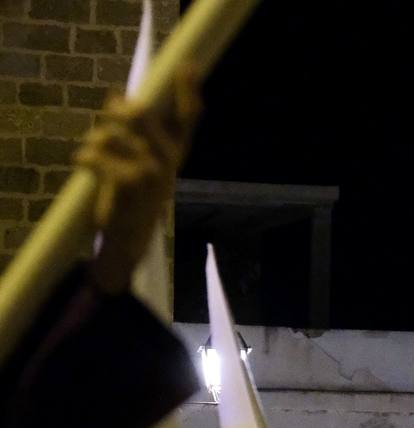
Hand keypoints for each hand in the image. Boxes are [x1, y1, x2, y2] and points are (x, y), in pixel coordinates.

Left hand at [78, 66, 200, 294]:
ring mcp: (150, 171)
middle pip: (140, 113)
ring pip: (108, 133)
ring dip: (94, 140)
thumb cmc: (135, 193)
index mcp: (177, 152)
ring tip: (94, 153)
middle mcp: (169, 160)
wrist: (130, 235)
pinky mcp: (127, 182)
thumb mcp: (146, 162)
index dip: (188, 90)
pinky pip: (94, 154)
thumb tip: (116, 96)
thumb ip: (138, 131)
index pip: (188, 117)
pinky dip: (84, 158)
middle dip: (116, 111)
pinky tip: (86, 167)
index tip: (187, 66)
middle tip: (109, 114)